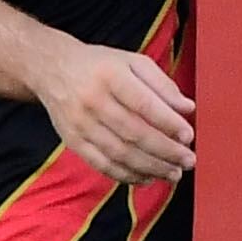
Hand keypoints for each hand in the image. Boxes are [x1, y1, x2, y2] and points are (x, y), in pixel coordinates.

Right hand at [38, 40, 197, 184]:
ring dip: (150, 168)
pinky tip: (147, 178)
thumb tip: (187, 108)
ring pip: (119, 153)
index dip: (168, 123)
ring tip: (173, 173)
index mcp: (111, 76)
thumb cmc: (100, 66)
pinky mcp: (73, 141)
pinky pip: (102, 164)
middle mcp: (93, 100)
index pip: (144, 104)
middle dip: (165, 151)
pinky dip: (126, 175)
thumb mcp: (133, 62)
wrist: (52, 69)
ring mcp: (80, 123)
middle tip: (188, 160)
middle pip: (133, 133)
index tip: (188, 136)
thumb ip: (162, 84)